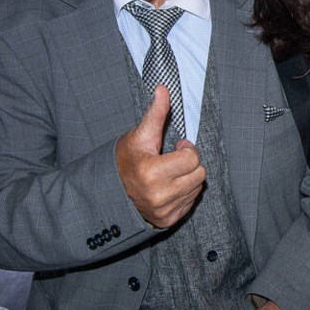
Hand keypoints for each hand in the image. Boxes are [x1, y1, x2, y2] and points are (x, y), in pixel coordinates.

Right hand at [115, 85, 204, 227]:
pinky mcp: (168, 220)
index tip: (175, 147)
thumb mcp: (139, 136)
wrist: (110, 192)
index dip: (185, 149)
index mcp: (151, 173)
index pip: (191, 158)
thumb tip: (163, 89)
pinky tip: (168, 187)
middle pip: (199, 174)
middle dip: (189, 163)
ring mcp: (164, 211)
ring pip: (197, 188)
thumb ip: (155, 113)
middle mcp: (159, 196)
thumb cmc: (126, 160)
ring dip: (188, 178)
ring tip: (169, 174)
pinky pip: (191, 202)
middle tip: (172, 160)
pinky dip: (184, 193)